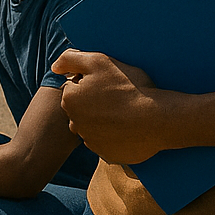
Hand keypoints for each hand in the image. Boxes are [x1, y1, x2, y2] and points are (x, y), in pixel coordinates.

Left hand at [52, 49, 169, 164]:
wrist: (159, 119)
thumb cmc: (130, 87)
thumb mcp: (99, 61)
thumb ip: (71, 59)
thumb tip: (55, 67)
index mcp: (70, 100)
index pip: (74, 87)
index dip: (92, 82)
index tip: (109, 84)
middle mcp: (75, 123)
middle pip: (81, 108)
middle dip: (93, 103)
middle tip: (117, 98)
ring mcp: (91, 141)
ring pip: (92, 127)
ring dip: (102, 121)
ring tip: (124, 113)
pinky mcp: (107, 155)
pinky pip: (106, 143)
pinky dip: (113, 137)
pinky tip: (128, 129)